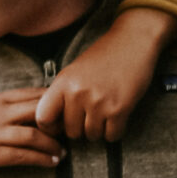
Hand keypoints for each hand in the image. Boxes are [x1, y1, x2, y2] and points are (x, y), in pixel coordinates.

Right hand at [0, 91, 62, 173]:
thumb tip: (22, 106)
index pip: (31, 94)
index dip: (54, 100)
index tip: (67, 107)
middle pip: (39, 110)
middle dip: (59, 120)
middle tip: (72, 129)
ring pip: (34, 134)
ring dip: (54, 144)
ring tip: (64, 151)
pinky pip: (22, 156)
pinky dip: (42, 159)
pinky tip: (52, 162)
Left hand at [34, 9, 176, 145]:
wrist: (133, 41)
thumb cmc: (104, 56)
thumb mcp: (74, 71)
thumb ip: (63, 94)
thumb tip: (54, 123)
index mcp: (63, 82)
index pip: (43, 117)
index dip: (50, 127)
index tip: (60, 125)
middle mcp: (78, 93)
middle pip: (71, 132)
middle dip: (80, 129)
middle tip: (89, 117)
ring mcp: (99, 102)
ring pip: (91, 136)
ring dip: (98, 130)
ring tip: (103, 114)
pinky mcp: (119, 109)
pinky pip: (112, 136)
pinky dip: (114, 131)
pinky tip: (116, 118)